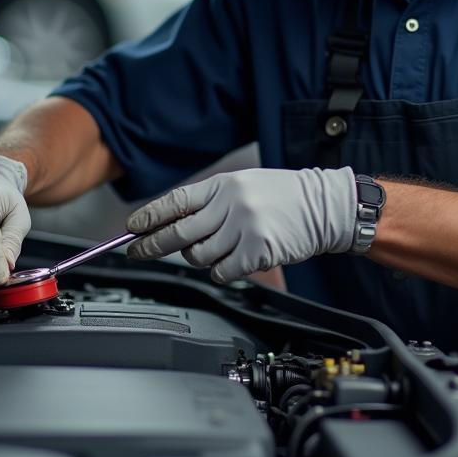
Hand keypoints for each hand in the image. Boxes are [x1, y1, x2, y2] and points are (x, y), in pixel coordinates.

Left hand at [126, 167, 356, 283]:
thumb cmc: (284, 198)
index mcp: (224, 185)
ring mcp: (243, 227)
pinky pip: (222, 271)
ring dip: (201, 258)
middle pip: (179, 232)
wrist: (325, 207)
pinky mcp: (256, 250)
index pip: (176, 201)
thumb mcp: (244, 187)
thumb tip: (173, 225)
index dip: (150, 216)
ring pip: (199, 256)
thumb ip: (211, 204)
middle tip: (138, 252)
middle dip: (153, 245)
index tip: (132, 228)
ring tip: (220, 249)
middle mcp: (231, 203)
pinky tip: (236, 259)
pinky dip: (223, 270)